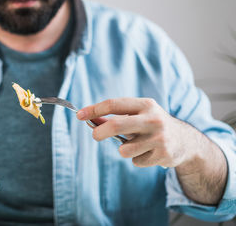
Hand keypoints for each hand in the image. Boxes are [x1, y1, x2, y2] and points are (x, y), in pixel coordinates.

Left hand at [77, 98, 199, 167]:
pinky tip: (150, 153)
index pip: (114, 104)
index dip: (94, 109)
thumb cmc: (152, 125)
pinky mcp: (163, 154)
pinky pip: (136, 161)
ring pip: (125, 149)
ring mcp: (159, 137)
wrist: (185, 141)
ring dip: (125, 150)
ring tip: (137, 146)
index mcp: (145, 104)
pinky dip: (138, 159)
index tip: (79, 115)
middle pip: (116, 125)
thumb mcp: (137, 115)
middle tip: (95, 136)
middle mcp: (153, 119)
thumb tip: (88, 117)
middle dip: (100, 132)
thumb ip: (113, 117)